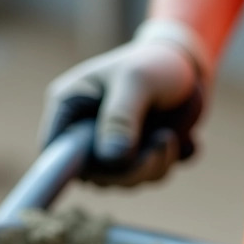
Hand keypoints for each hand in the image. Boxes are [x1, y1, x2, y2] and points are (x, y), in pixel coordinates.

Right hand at [39, 20, 208, 186]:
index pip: (55, 152)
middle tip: (163, 141)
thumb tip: (111, 158)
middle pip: (96, 176)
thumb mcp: (137, 81)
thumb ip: (121, 118)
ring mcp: (112, 146)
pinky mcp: (138, 155)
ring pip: (127, 180)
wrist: (189, 65)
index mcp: (71, 105)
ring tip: (172, 135)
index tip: (116, 163)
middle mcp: (86, 131)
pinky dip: (171, 162)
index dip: (79, 167)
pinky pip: (151, 176)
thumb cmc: (156, 63)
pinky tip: (182, 139)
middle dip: (134, 168)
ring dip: (157, 165)